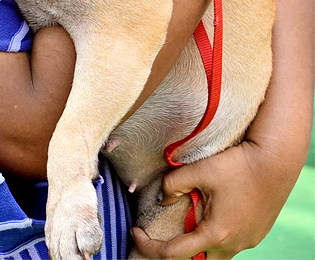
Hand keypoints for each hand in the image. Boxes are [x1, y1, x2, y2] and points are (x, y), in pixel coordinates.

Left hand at [131, 138, 293, 258]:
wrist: (276, 162)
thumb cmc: (239, 165)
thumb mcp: (200, 170)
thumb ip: (174, 183)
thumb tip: (162, 198)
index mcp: (216, 233)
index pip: (174, 254)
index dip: (149, 246)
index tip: (135, 232)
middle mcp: (232, 245)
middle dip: (173, 253)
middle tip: (156, 236)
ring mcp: (246, 242)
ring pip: (214, 256)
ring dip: (195, 245)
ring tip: (182, 225)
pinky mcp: (254, 234)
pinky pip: (229, 245)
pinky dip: (212, 237)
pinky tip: (207, 217)